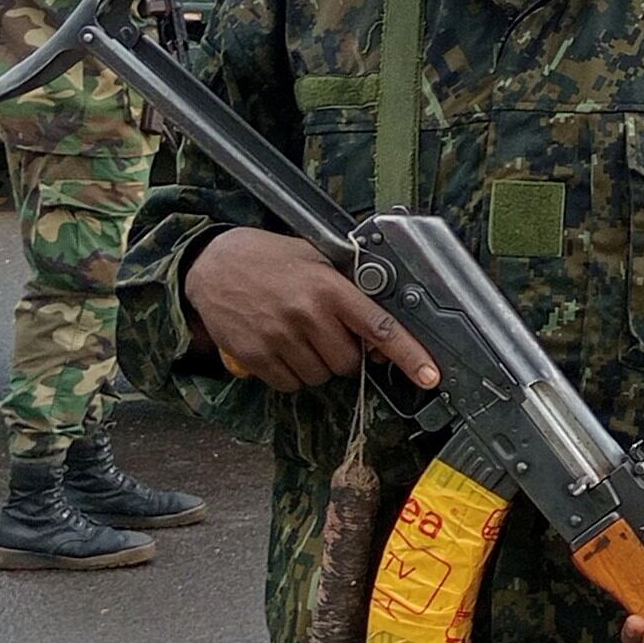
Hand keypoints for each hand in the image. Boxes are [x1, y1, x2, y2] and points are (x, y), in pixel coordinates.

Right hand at [183, 228, 439, 391]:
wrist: (212, 264)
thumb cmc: (270, 259)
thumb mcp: (316, 258)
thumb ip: (349, 289)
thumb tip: (380, 333)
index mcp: (329, 287)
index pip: (380, 327)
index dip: (409, 355)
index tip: (430, 375)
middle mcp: (306, 314)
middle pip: (348, 363)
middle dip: (344, 354)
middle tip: (326, 332)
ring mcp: (279, 337)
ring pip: (320, 377)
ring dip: (317, 365)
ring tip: (300, 336)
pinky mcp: (255, 356)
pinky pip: (291, 384)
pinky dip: (292, 374)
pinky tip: (282, 348)